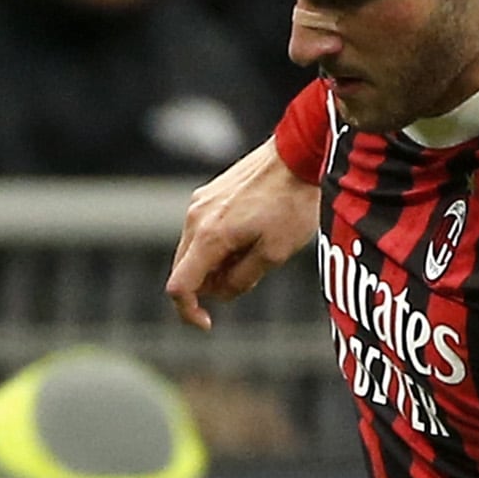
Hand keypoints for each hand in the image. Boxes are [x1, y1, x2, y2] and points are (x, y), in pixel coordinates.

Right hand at [166, 138, 322, 331]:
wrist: (299, 154)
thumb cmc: (292, 203)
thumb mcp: (275, 254)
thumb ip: (241, 280)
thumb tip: (221, 292)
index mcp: (209, 236)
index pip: (179, 286)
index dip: (188, 312)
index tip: (208, 323)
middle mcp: (195, 218)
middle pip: (184, 270)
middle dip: (207, 287)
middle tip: (245, 281)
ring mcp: (199, 202)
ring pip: (194, 251)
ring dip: (214, 265)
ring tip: (255, 254)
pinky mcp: (208, 194)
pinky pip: (202, 231)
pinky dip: (217, 246)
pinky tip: (250, 237)